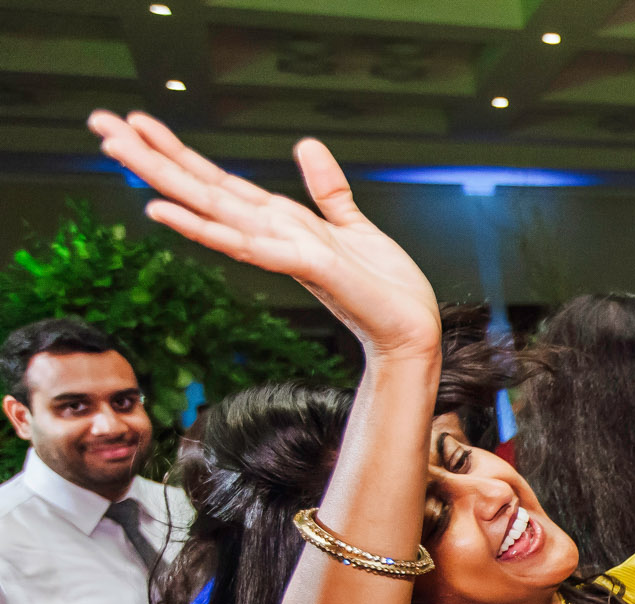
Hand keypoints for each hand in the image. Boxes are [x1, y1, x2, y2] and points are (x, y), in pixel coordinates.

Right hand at [87, 111, 439, 359]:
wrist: (412, 328)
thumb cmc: (385, 286)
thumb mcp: (353, 225)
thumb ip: (327, 189)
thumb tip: (306, 144)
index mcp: (279, 221)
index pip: (218, 179)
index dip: (177, 150)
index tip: (135, 120)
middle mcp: (269, 234)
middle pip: (200, 187)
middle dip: (149, 156)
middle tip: (99, 123)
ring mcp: (279, 250)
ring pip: (209, 208)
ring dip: (162, 180)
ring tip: (117, 150)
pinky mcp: (302, 265)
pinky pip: (245, 244)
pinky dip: (205, 227)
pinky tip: (165, 212)